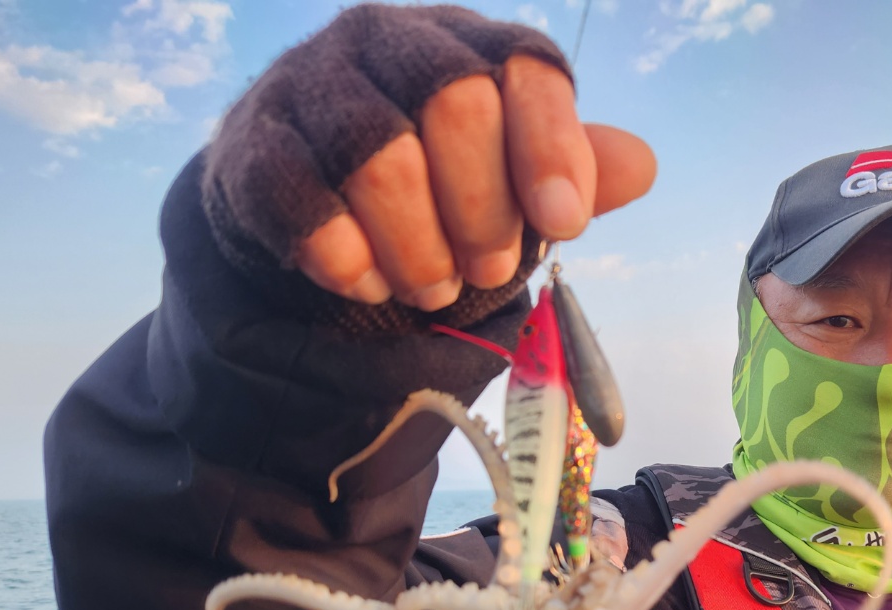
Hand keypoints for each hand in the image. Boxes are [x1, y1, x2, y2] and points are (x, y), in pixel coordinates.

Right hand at [201, 5, 654, 311]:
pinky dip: (344, 257)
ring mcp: (311, 83)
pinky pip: (299, 199)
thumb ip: (569, 169)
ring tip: (431, 288)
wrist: (305, 191)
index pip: (524, 68)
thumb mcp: (508, 175)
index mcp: (466, 42)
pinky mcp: (252, 143)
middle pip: (456, 104)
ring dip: (418, 246)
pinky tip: (366, 284)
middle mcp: (387, 39)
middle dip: (482, 210)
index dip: (549, 147)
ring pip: (380, 156)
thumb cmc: (432, 181)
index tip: (564, 224)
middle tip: (489, 271)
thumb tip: (640, 166)